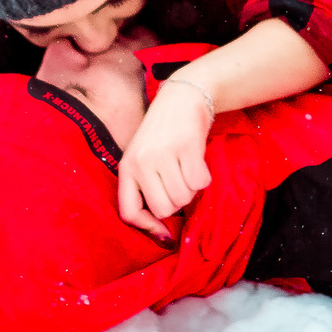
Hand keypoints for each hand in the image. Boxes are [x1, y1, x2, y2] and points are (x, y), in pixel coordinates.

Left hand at [116, 78, 213, 243]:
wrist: (181, 97)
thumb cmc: (163, 133)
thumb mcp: (144, 158)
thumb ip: (147, 187)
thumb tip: (162, 234)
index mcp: (127, 167)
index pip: (129, 212)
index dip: (148, 228)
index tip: (164, 233)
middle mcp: (142, 162)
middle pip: (164, 209)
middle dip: (177, 202)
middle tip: (179, 182)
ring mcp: (163, 154)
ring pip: (184, 197)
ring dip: (192, 188)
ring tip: (187, 168)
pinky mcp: (186, 146)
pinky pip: (200, 182)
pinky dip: (204, 177)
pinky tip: (198, 161)